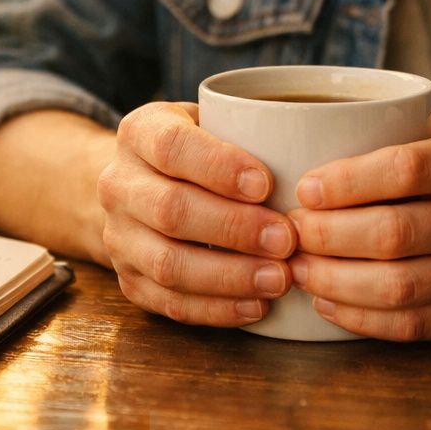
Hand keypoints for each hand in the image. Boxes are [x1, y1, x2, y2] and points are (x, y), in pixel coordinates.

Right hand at [96, 101, 296, 326]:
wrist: (141, 184)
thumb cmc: (200, 149)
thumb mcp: (213, 120)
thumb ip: (249, 133)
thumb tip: (312, 173)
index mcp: (140, 132)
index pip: (172, 146)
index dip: (218, 167)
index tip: (266, 184)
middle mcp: (118, 184)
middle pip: (170, 209)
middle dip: (234, 228)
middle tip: (287, 239)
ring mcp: (118, 236)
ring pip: (167, 263)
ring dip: (229, 276)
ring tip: (279, 278)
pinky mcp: (128, 280)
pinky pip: (168, 303)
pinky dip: (215, 309)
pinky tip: (256, 306)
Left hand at [286, 110, 430, 340]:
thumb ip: (410, 127)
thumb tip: (326, 128)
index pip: (404, 169)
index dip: (346, 182)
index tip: (305, 188)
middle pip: (390, 233)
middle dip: (325, 236)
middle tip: (289, 231)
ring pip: (395, 287)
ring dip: (333, 282)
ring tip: (300, 269)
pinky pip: (409, 325)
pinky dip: (359, 319)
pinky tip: (328, 303)